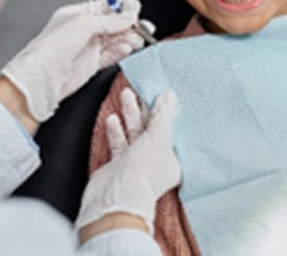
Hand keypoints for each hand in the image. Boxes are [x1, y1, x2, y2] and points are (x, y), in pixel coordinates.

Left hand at [0, 0, 146, 120]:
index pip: (106, 7)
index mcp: (78, 14)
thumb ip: (111, 20)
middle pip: (114, 23)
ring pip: (116, 39)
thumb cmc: (52, 48)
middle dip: (130, 24)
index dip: (123, 8)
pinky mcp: (93, 63)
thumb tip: (130, 15)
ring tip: (138, 39)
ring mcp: (89, 47)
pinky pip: (112, 55)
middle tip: (143, 26)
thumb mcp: (84, 23)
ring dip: (129, 38)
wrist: (42, 78)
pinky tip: (127, 49)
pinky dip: (122, 51)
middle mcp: (84, 30)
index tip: (136, 10)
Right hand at [76, 89, 180, 233]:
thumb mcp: (159, 136)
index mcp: (174, 159)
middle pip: (152, 129)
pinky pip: (119, 142)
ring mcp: (136, 163)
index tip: (163, 94)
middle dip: (146, 108)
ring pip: (134, 132)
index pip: (172, 130)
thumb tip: (169, 95)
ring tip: (126, 94)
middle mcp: (156, 161)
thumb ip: (163, 114)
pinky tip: (112, 118)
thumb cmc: (144, 169)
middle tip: (141, 89)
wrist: (114, 198)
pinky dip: (116, 130)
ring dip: (130, 114)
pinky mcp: (118, 165)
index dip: (167, 112)